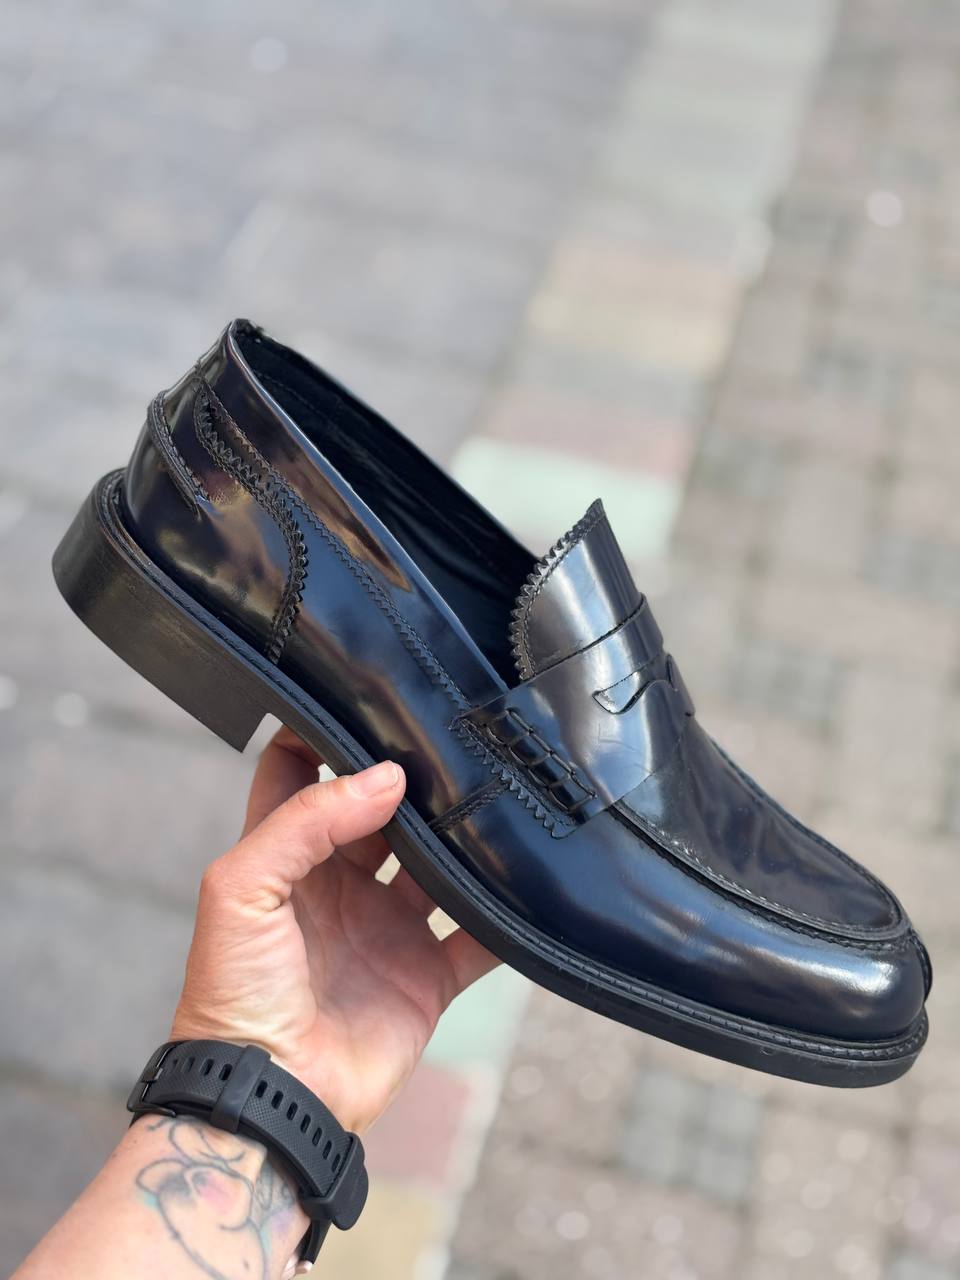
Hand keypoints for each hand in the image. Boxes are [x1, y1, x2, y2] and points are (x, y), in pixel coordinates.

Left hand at [171, 727, 496, 1132]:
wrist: (272, 1097)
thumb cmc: (233, 995)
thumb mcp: (241, 888)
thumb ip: (305, 821)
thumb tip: (384, 779)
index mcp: (286, 863)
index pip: (299, 780)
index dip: (320, 739)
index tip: (361, 701)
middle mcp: (338, 890)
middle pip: (382, 816)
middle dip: (409, 784)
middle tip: (445, 744)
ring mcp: (385, 932)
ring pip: (436, 868)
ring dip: (461, 841)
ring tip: (491, 798)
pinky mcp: (425, 978)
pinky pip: (477, 939)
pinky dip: (504, 917)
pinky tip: (526, 881)